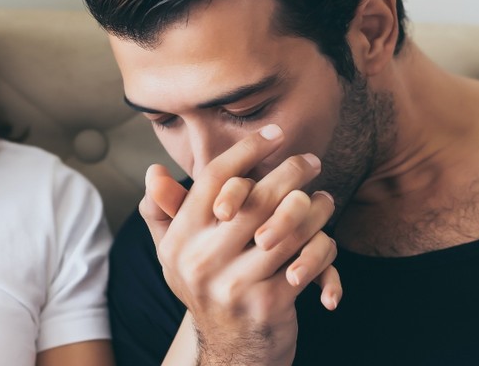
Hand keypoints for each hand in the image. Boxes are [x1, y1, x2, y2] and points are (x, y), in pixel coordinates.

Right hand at [142, 124, 340, 364]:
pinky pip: (309, 260)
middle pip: (256, 197)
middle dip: (291, 171)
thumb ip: (163, 213)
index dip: (245, 151)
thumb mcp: (176, 253)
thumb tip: (153, 172)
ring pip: (289, 226)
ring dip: (316, 207)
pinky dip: (323, 247)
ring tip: (324, 198)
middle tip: (311, 161)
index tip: (273, 134)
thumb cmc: (207, 288)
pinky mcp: (269, 303)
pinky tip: (324, 239)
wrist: (228, 352)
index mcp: (180, 240)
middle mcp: (202, 260)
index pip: (212, 180)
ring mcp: (235, 283)